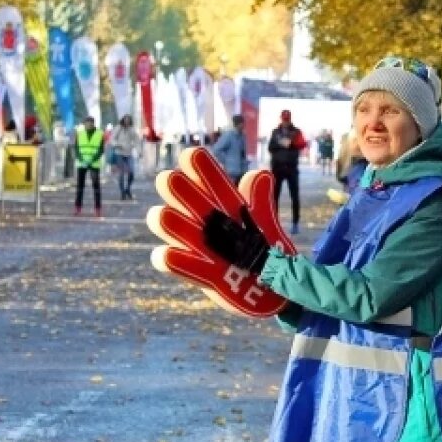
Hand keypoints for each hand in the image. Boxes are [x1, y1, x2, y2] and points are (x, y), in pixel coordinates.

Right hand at [148, 147, 294, 316]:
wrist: (277, 285)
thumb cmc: (268, 248)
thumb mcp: (266, 222)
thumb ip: (261, 200)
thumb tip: (259, 175)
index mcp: (224, 205)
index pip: (208, 179)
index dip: (199, 166)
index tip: (192, 156)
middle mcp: (207, 222)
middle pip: (183, 197)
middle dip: (176, 189)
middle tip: (170, 180)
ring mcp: (201, 247)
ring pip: (171, 227)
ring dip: (167, 223)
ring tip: (164, 216)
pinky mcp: (203, 276)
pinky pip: (180, 266)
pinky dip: (171, 261)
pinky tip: (166, 256)